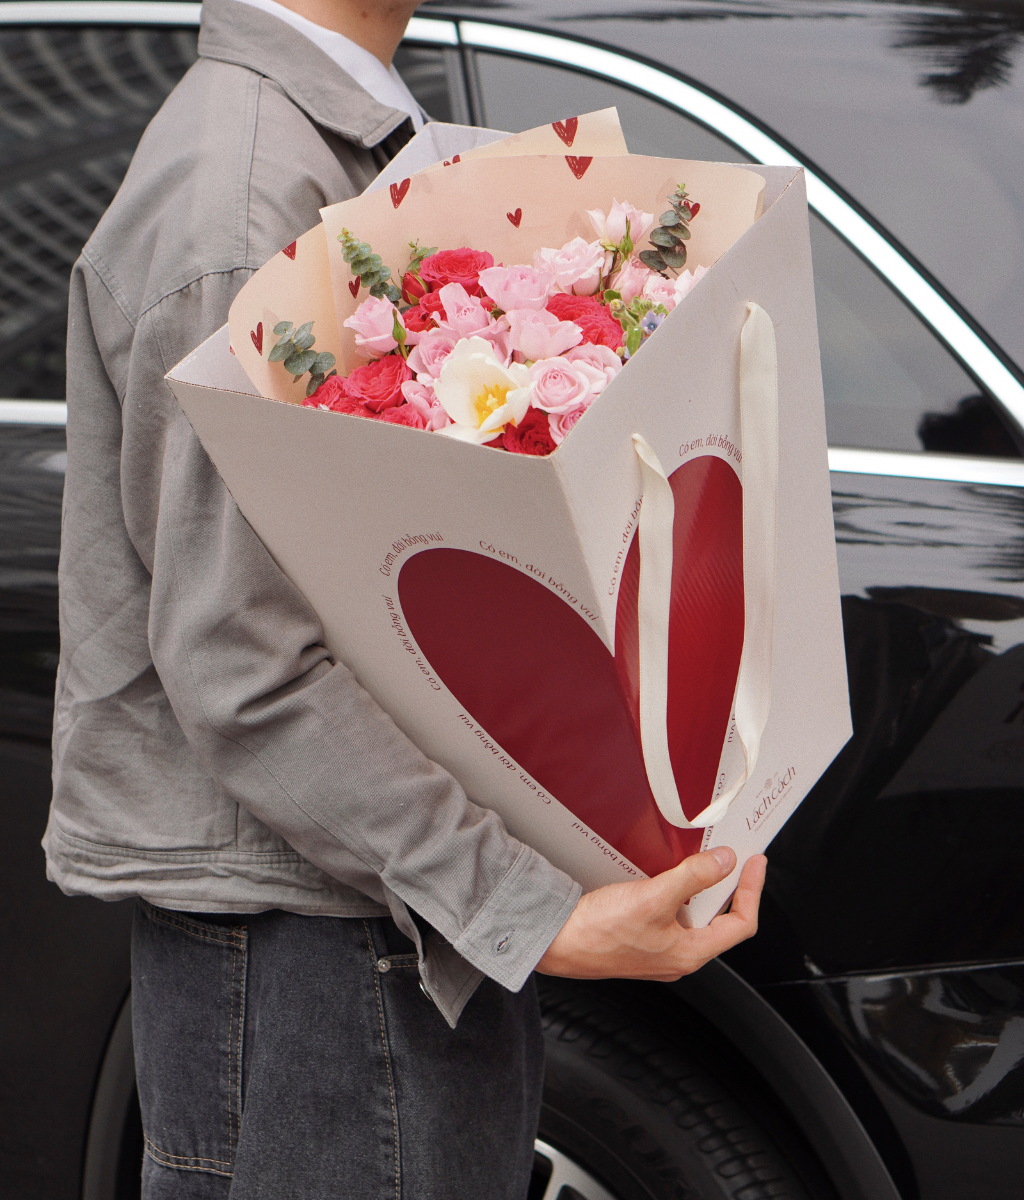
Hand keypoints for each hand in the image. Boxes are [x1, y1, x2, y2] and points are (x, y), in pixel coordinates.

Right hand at [536, 847, 765, 981]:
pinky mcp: (641, 939)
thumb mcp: (654, 897)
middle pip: (719, 920)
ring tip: (702, 862)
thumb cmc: (599, 932)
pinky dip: (677, 893)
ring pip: (693, 916)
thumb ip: (694, 877)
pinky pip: (671, 914)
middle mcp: (678, 955)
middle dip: (727, 887)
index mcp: (690, 953)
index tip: (755, 863)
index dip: (752, 891)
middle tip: (733, 857)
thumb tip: (725, 862)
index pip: (740, 924)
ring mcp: (659, 949)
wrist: (557, 940)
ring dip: (700, 889)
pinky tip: (665, 877)